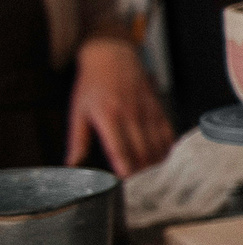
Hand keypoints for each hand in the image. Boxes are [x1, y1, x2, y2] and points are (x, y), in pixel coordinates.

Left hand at [65, 38, 172, 175]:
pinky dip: (166, 150)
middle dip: (142, 174)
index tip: (125, 184)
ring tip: (151, 178)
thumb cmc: (93, 84)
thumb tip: (72, 164)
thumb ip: (77, 140)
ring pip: (157, 147)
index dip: (125, 170)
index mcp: (109, 117)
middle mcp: (132, 116)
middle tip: (138, 188)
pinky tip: (161, 160)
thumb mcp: (78, 111)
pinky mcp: (158, 110)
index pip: (120, 151)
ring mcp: (148, 113)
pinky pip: (167, 135)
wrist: (113, 56)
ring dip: (155, 165)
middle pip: (142, 153)